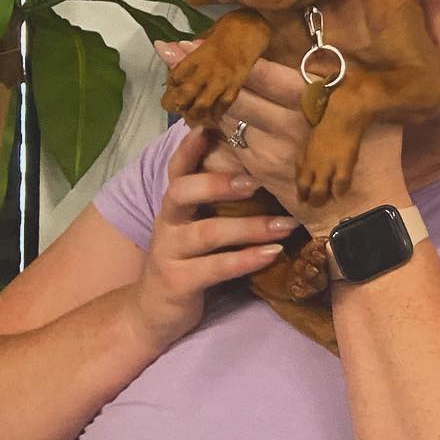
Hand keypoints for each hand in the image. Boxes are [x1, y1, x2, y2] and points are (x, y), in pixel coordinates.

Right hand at [126, 124, 295, 353]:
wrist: (153, 313)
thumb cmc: (191, 260)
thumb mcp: (200, 225)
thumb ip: (221, 199)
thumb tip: (266, 165)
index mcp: (175, 204)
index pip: (178, 168)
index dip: (190, 147)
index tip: (210, 125)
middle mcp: (167, 222)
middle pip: (182, 191)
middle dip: (219, 182)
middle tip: (258, 178)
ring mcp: (169, 253)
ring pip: (207, 232)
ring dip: (250, 227)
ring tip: (286, 224)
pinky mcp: (177, 283)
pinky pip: (214, 269)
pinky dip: (245, 260)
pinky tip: (272, 253)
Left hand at [155, 42, 407, 230]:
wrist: (363, 212)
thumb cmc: (374, 156)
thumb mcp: (370, 112)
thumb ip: (343, 83)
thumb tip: (323, 51)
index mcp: (316, 102)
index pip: (263, 73)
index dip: (229, 56)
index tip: (197, 38)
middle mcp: (287, 124)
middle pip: (234, 92)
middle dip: (200, 71)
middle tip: (167, 50)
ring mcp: (269, 150)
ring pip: (227, 117)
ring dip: (199, 98)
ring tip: (173, 77)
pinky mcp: (260, 171)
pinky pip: (230, 143)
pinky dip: (213, 127)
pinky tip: (195, 113)